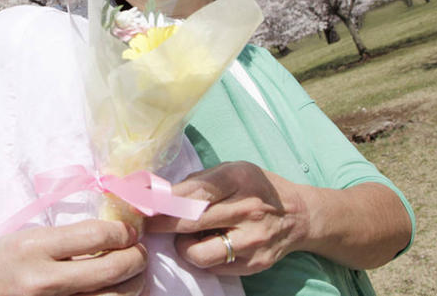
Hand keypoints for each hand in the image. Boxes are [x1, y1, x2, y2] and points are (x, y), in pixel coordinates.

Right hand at [0, 220, 147, 295]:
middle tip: (137, 252)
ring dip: (133, 285)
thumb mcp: (26, 238)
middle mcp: (43, 281)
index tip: (127, 232)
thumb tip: (116, 233)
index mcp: (35, 248)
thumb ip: (67, 237)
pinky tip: (113, 293)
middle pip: (113, 270)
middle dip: (136, 257)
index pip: (97, 235)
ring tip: (130, 276)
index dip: (122, 232)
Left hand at [145, 161, 308, 275]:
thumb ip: (198, 181)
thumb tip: (158, 193)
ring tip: (185, 237)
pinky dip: (201, 257)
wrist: (297, 215)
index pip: (192, 190)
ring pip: (198, 253)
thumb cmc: (254, 187)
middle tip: (143, 224)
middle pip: (190, 221)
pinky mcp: (254, 264)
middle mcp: (247, 208)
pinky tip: (205, 245)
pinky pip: (213, 267)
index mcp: (238, 178)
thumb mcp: (230, 170)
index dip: (162, 198)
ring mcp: (252, 239)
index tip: (138, 201)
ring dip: (182, 246)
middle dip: (159, 224)